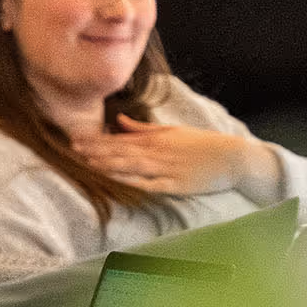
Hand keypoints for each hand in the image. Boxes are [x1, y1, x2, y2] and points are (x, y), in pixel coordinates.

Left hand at [70, 116, 281, 203]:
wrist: (233, 158)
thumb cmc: (203, 144)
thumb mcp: (173, 130)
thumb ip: (143, 128)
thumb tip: (118, 121)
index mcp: (156, 138)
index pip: (120, 139)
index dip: (97, 141)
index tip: (76, 139)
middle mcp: (158, 152)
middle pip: (121, 152)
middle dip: (96, 151)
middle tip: (72, 150)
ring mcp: (166, 169)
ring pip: (131, 166)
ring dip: (108, 164)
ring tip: (87, 163)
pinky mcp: (175, 185)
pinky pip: (148, 184)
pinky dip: (130, 182)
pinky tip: (115, 181)